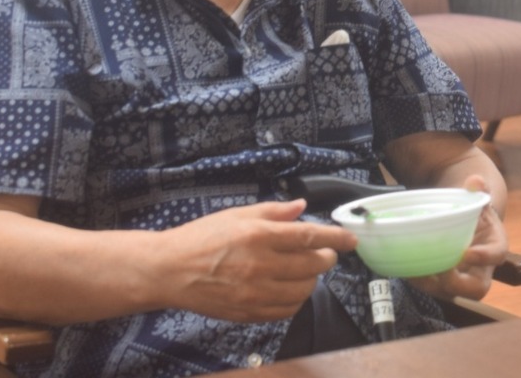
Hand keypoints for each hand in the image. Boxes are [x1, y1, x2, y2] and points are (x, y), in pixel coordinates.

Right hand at [158, 199, 355, 322]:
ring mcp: (255, 293)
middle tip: (324, 253)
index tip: (351, 240)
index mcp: (258, 236)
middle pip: (312, 265)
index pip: (309, 236)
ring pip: (303, 291)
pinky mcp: (249, 313)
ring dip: (312, 280)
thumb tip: (301, 206)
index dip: (335, 238)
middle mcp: (260, 265)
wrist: (169, 271)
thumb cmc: (202, 237)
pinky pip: (286, 310)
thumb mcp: (237, 215)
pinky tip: (289, 288)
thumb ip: (273, 211)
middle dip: (326, 258)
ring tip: (304, 270)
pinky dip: (295, 300)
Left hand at [409, 175, 507, 300]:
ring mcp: (462, 280)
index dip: (484, 257)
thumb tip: (475, 181)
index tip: (466, 253)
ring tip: (416, 270)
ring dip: (433, 285)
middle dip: (457, 283)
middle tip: (441, 269)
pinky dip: (419, 280)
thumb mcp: (478, 198)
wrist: (466, 222)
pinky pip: (434, 289)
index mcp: (495, 245)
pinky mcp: (444, 283)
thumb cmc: (473, 210)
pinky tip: (406, 268)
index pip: (497, 255)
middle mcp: (481, 269)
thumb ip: (478, 188)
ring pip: (451, 293)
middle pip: (476, 289)